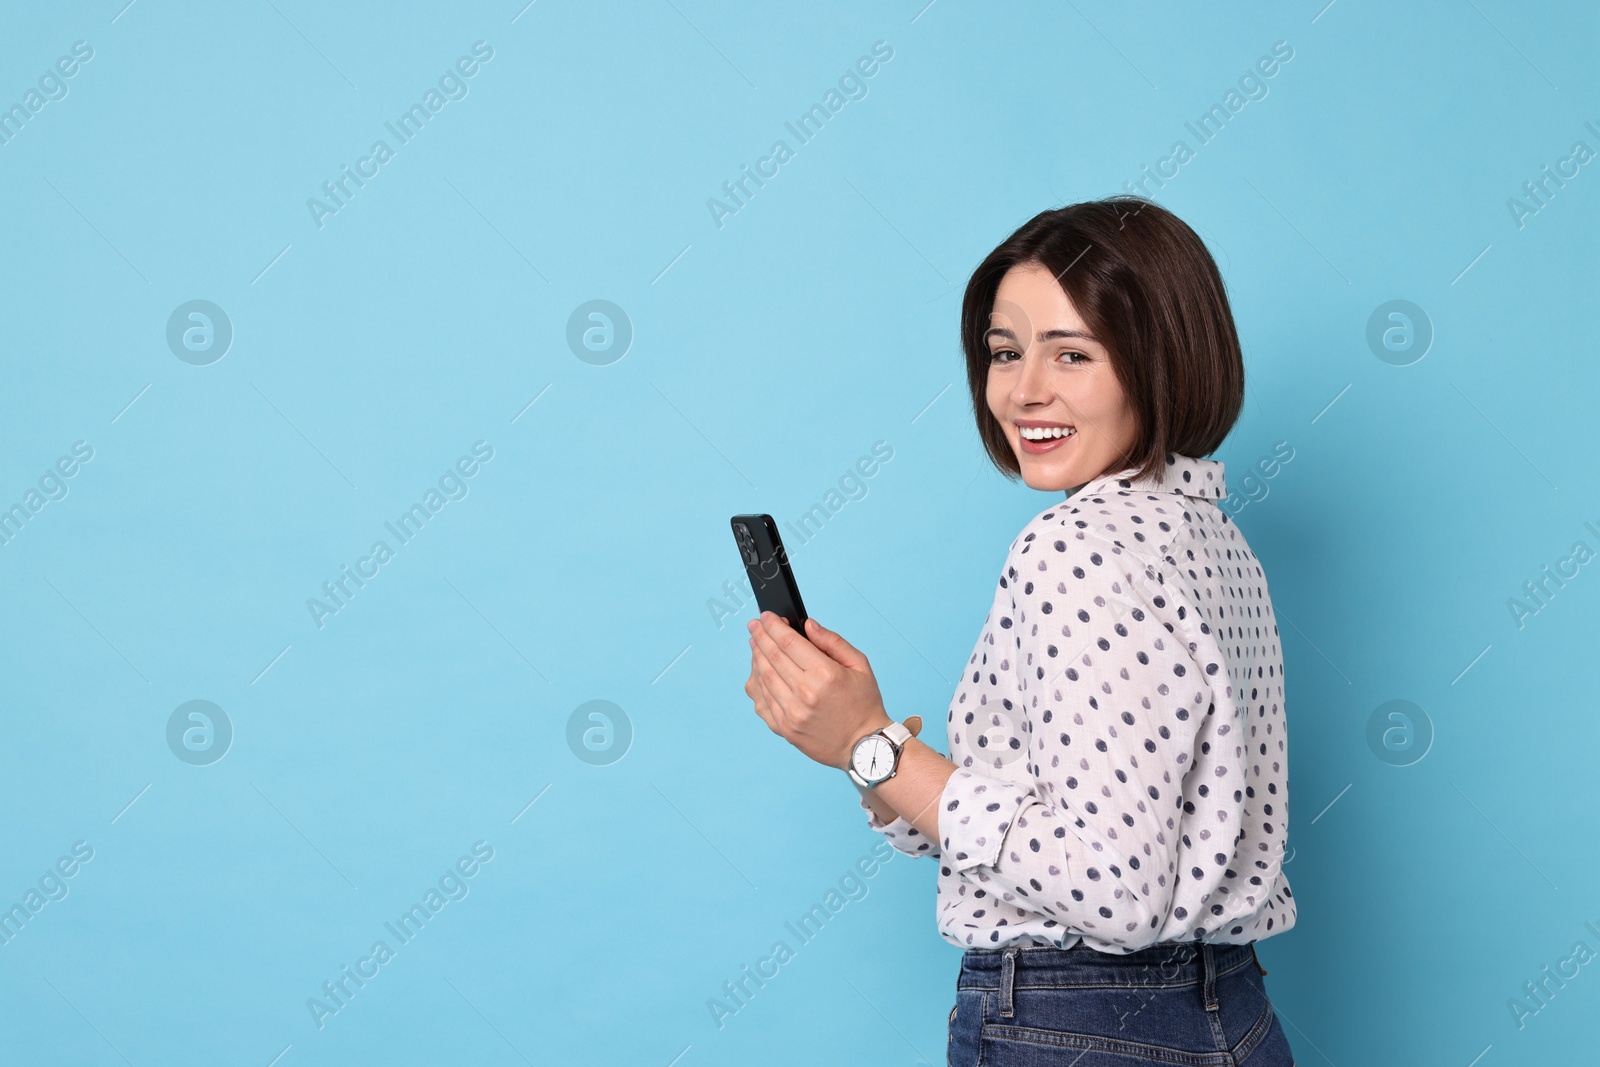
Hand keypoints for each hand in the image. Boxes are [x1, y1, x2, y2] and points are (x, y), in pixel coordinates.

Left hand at [744, 612, 892, 770]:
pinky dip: (756, 684)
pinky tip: (757, 672)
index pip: (789, 643)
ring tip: (755, 644)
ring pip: (763, 678)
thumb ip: (832, 642)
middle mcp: (805, 694)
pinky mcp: (785, 729)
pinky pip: (761, 702)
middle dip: (760, 637)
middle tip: (754, 625)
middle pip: (772, 658)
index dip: (774, 626)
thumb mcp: (860, 666)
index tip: (765, 616)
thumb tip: (807, 625)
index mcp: (825, 675)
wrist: (864, 747)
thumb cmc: (864, 704)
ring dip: (756, 658)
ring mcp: (791, 714)